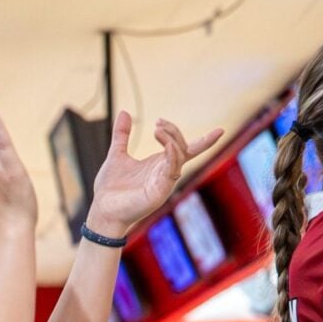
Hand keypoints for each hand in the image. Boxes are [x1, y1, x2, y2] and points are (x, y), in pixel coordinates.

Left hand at [87, 111, 222, 236]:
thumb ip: (122, 134)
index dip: (204, 141)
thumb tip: (125, 112)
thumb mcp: (117, 154)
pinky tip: (167, 145)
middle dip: (175, 133)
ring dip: (172, 141)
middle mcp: (165, 173)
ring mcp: (164, 183)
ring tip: (157, 129)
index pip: (187, 150)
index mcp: (159, 164)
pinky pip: (172, 172)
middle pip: (183, 149)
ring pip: (180, 158)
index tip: (220, 130)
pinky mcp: (159, 192)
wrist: (102, 210)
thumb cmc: (111, 187)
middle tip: (158, 123)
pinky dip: (172, 156)